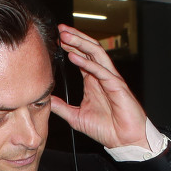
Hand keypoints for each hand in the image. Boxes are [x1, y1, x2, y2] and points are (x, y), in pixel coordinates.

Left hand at [49, 24, 149, 150]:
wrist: (124, 141)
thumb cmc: (106, 128)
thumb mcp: (75, 117)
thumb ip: (61, 107)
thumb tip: (45, 101)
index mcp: (93, 80)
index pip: (81, 57)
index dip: (69, 46)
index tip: (55, 39)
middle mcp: (102, 76)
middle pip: (88, 50)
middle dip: (74, 38)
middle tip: (59, 29)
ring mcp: (111, 79)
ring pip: (96, 54)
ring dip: (80, 43)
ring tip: (65, 35)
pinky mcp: (117, 87)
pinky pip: (102, 71)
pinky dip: (88, 63)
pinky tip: (74, 56)